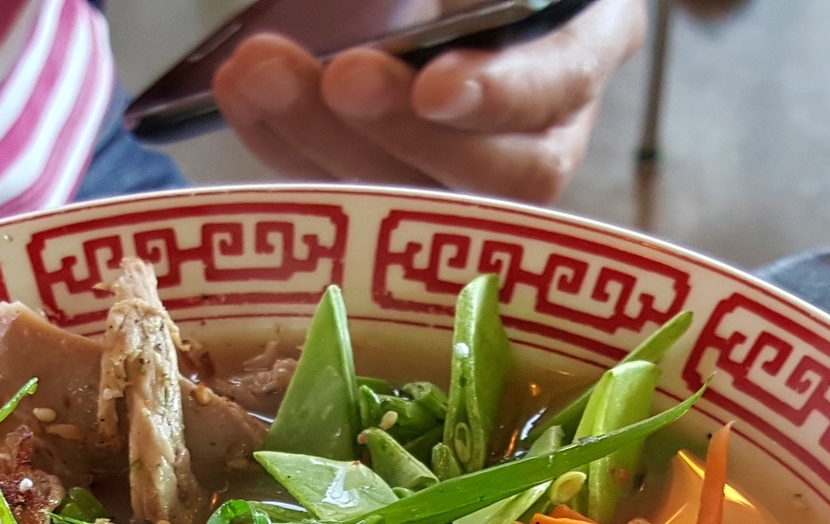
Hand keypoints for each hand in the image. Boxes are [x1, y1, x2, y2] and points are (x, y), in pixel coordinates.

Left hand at [209, 0, 643, 202]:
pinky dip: (283, 142)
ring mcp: (471, 167)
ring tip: (259, 75)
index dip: (500, 94)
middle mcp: (546, 122)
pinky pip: (347, 186)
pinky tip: (240, 94)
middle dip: (402, 131)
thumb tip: (414, 50)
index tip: (433, 86)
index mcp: (588, 36)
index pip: (563, 82)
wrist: (421, 1)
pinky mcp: (396, 184)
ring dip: (323, 141)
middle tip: (338, 77)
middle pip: (493, 170)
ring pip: (415, 198)